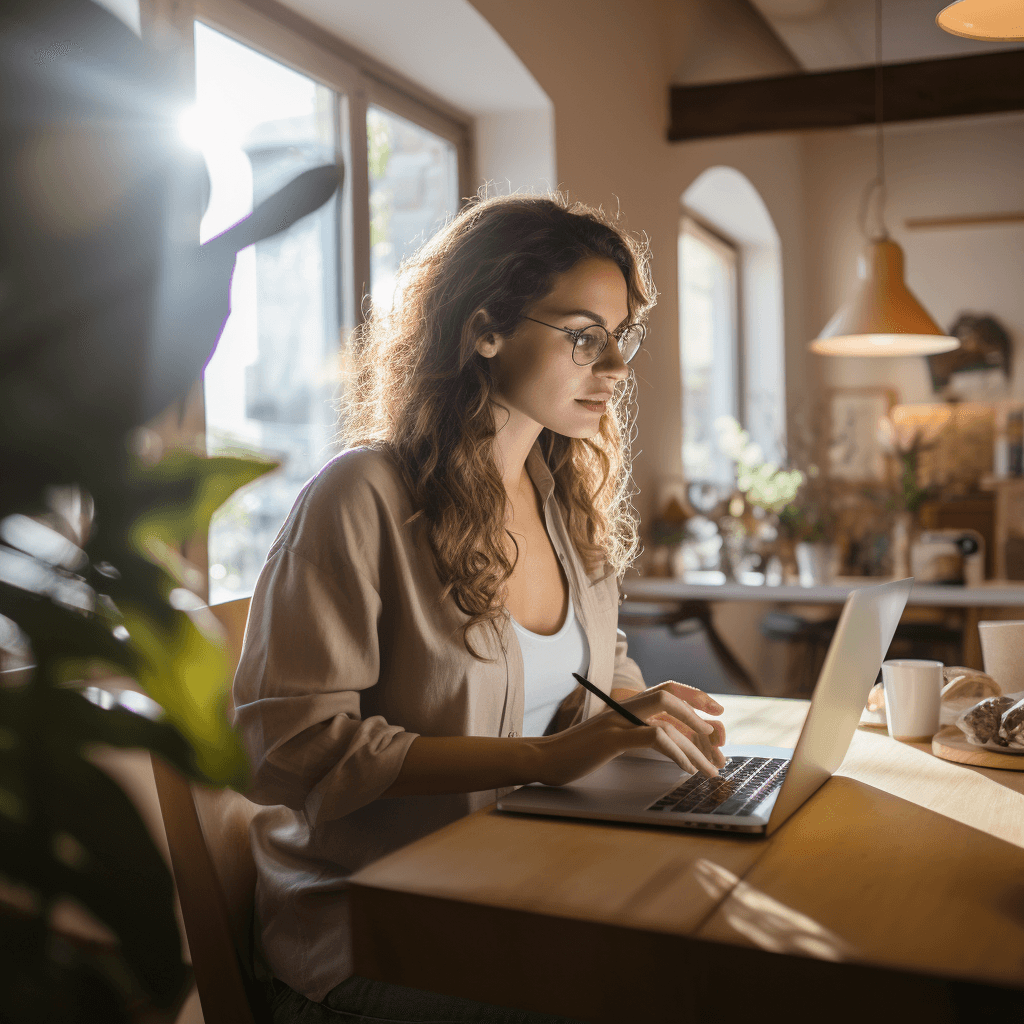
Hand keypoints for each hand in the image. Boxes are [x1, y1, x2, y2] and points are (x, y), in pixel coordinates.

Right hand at [533, 683, 726, 786]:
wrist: (543, 759)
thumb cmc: (577, 753)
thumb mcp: (612, 738)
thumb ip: (637, 732)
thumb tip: (672, 739)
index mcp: (625, 706)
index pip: (666, 688)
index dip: (694, 695)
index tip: (716, 711)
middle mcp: (623, 707)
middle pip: (669, 695)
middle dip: (699, 711)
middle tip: (721, 734)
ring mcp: (617, 721)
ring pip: (666, 718)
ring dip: (694, 745)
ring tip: (710, 768)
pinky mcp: (611, 739)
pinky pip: (652, 738)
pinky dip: (675, 752)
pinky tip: (685, 769)